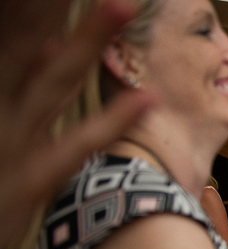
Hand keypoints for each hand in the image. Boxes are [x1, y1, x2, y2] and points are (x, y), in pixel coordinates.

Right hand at [0, 0, 153, 248]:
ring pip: (50, 82)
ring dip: (86, 43)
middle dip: (46, 6)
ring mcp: (7, 143)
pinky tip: (145, 98)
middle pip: (22, 44)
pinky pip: (73, 148)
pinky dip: (110, 124)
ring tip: (123, 4)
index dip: (30, 7)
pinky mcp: (26, 184)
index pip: (13, 39)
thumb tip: (57, 50)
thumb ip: (18, 85)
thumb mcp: (1, 129)